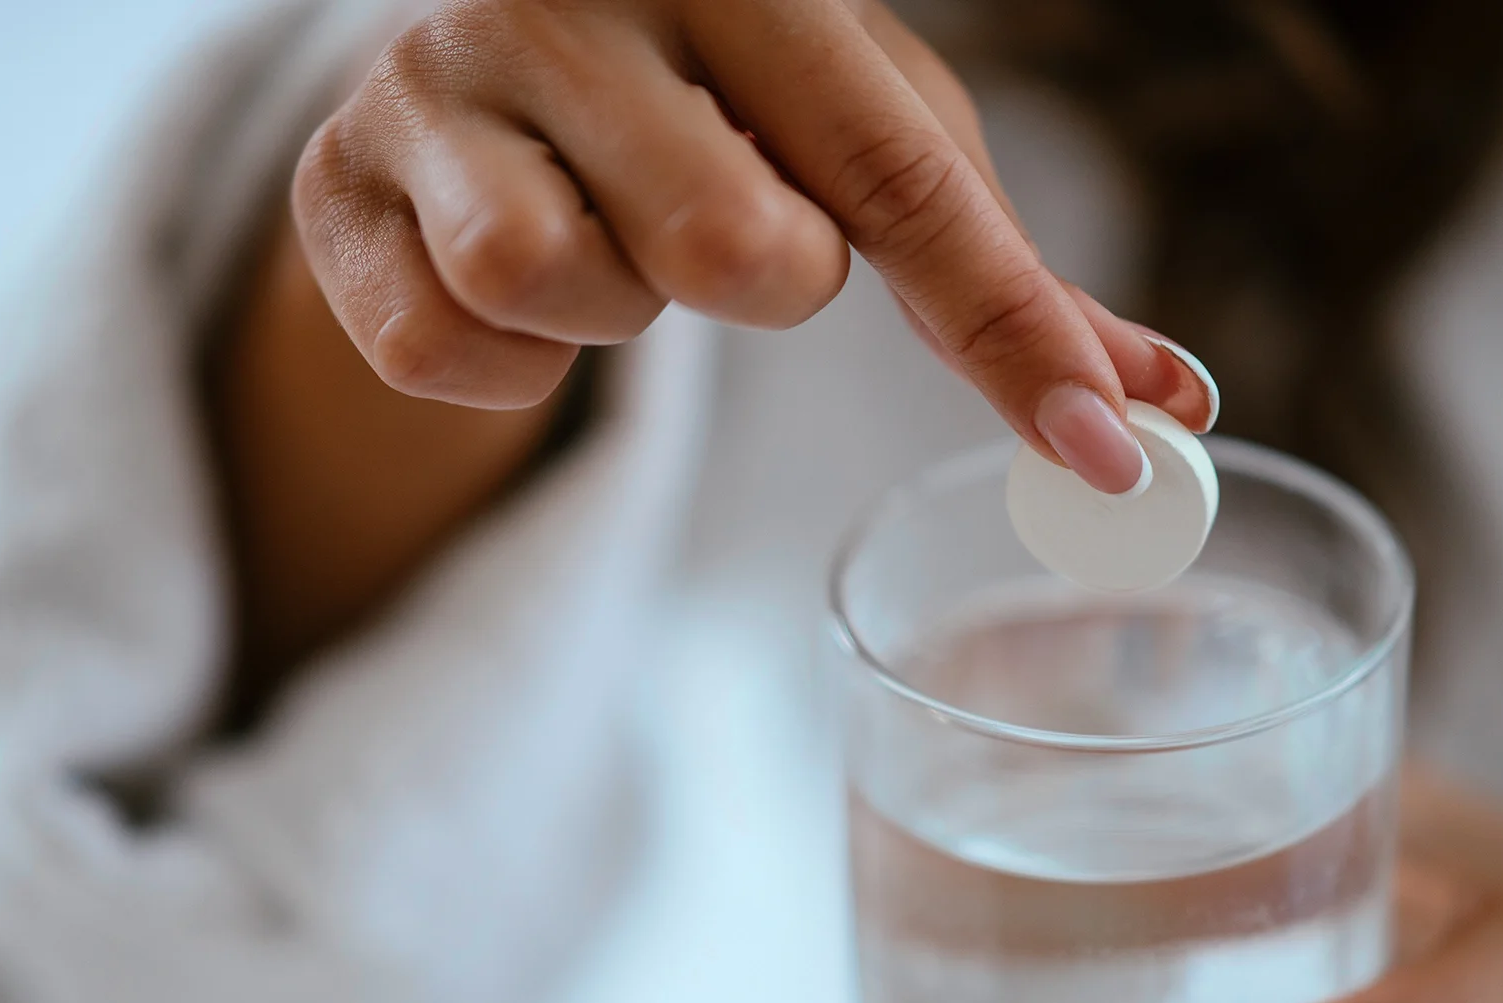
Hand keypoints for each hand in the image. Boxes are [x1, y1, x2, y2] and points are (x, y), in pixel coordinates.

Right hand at [291, 0, 1214, 490]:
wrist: (486, 47)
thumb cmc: (717, 93)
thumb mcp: (864, 136)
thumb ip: (1000, 274)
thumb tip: (1168, 409)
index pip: (901, 172)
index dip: (1008, 328)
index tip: (1103, 456)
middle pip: (728, 245)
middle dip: (765, 283)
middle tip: (732, 224)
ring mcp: (428, 80)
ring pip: (559, 285)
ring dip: (619, 315)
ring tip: (612, 238)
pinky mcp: (334, 184)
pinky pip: (444, 352)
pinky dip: (506, 369)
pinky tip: (519, 290)